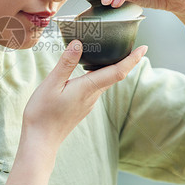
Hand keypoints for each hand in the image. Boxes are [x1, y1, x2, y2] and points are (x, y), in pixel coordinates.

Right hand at [22, 40, 147, 149]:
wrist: (41, 141)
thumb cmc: (43, 113)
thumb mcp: (51, 84)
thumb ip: (66, 63)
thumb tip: (78, 43)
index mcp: (88, 88)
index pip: (117, 72)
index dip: (132, 59)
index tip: (144, 48)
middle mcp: (92, 96)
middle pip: (114, 75)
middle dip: (125, 60)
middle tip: (131, 44)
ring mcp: (88, 103)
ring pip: (105, 82)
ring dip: (112, 68)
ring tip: (111, 53)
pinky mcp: (82, 107)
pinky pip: (96, 88)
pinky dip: (99, 76)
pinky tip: (90, 71)